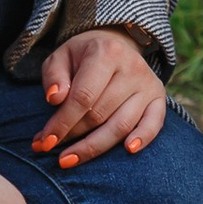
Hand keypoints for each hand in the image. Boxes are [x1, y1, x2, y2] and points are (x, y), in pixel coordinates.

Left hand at [33, 28, 168, 168]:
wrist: (115, 44)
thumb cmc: (82, 56)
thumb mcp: (61, 57)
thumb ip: (54, 76)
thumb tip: (54, 99)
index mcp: (106, 53)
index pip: (83, 96)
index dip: (63, 122)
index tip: (44, 141)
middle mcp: (131, 68)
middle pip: (100, 114)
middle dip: (72, 135)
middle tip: (50, 148)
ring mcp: (148, 84)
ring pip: (122, 124)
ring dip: (94, 146)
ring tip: (70, 159)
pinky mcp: (158, 98)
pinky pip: (154, 123)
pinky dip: (143, 138)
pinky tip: (128, 150)